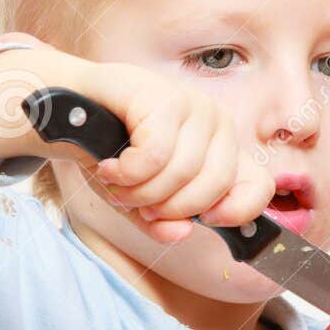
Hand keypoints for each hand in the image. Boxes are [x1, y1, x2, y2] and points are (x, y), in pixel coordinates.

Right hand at [0, 37, 272, 243]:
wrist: (69, 108)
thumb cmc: (111, 151)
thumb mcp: (140, 198)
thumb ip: (163, 221)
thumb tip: (181, 233)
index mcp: (222, 150)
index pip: (259, 186)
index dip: (237, 212)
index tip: (206, 221)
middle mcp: (216, 124)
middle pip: (214, 187)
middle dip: (169, 208)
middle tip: (137, 203)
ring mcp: (194, 106)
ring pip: (183, 173)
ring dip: (141, 192)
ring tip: (118, 184)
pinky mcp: (164, 96)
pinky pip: (155, 154)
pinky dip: (126, 172)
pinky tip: (109, 167)